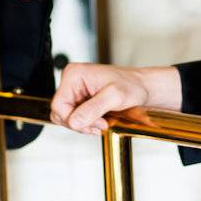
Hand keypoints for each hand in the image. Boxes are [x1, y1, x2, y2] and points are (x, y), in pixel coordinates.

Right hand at [50, 63, 181, 134]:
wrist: (141, 87)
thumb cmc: (131, 85)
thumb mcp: (114, 96)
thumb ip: (92, 109)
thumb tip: (74, 122)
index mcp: (73, 75)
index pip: (58, 106)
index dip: (75, 120)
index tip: (98, 123)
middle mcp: (71, 81)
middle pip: (60, 113)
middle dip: (80, 124)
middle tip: (101, 124)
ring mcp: (75, 91)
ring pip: (67, 118)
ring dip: (84, 125)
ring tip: (103, 122)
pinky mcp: (80, 99)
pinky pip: (75, 117)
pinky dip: (87, 123)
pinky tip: (100, 121)